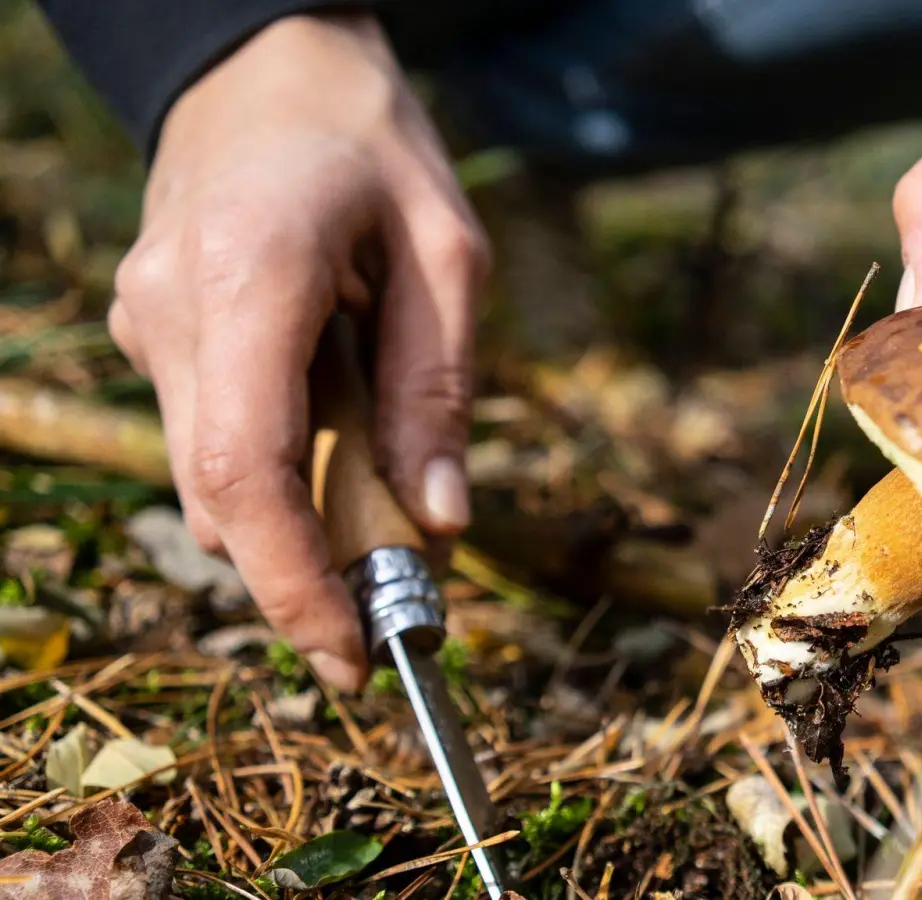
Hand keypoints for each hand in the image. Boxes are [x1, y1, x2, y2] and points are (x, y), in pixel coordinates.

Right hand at [108, 12, 490, 689]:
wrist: (261, 64)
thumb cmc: (371, 143)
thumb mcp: (447, 251)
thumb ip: (437, 387)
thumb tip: (440, 521)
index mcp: (250, 275)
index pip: (247, 470)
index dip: (294, 583)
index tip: (353, 653)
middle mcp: (171, 309)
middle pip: (220, 497)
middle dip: (306, 573)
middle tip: (399, 603)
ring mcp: (145, 323)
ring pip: (206, 481)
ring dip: (292, 525)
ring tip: (382, 504)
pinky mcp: (149, 334)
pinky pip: (205, 440)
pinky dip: (272, 475)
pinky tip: (334, 438)